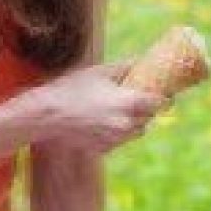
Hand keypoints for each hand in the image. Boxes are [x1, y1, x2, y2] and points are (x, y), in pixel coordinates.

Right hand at [37, 62, 168, 153]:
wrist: (45, 115)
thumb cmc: (73, 88)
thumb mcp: (101, 71)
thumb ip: (126, 66)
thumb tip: (142, 61)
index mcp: (130, 104)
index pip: (160, 104)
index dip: (165, 98)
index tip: (164, 93)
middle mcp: (126, 125)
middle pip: (149, 119)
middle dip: (146, 110)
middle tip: (136, 98)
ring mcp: (115, 139)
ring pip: (135, 132)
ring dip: (133, 122)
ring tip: (117, 109)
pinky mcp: (104, 149)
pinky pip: (119, 140)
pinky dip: (116, 132)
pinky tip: (101, 121)